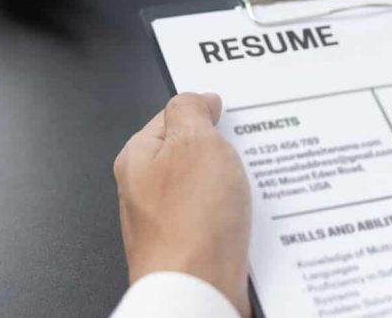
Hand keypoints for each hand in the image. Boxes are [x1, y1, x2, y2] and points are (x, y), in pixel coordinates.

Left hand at [114, 93, 251, 316]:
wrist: (196, 292)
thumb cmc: (189, 225)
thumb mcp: (193, 142)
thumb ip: (191, 110)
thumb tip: (197, 99)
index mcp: (138, 158)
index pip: (172, 117)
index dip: (204, 112)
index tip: (228, 116)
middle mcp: (147, 190)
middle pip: (194, 154)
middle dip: (224, 153)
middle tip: (244, 154)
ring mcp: (169, 221)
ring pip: (211, 188)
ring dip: (236, 186)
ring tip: (250, 189)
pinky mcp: (192, 247)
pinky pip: (220, 219)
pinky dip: (238, 216)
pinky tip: (252, 219)